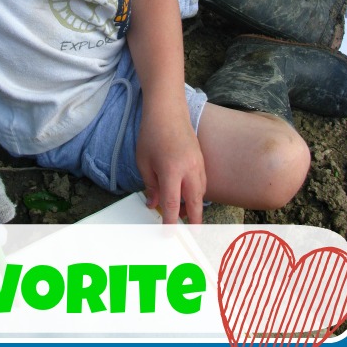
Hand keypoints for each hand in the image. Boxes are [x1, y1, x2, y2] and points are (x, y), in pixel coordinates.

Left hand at [136, 109, 205, 223]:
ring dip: (194, 207)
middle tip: (191, 234)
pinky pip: (202, 183)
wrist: (168, 111)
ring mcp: (198, 164)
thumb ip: (151, 186)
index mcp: (171, 170)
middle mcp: (189, 169)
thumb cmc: (152, 134)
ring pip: (200, 193)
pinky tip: (188, 197)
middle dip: (193, 220)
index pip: (172, 203)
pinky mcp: (201, 160)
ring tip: (184, 216)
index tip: (169, 233)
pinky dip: (197, 193)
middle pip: (194, 203)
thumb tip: (154, 204)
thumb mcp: (144, 162)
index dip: (171, 221)